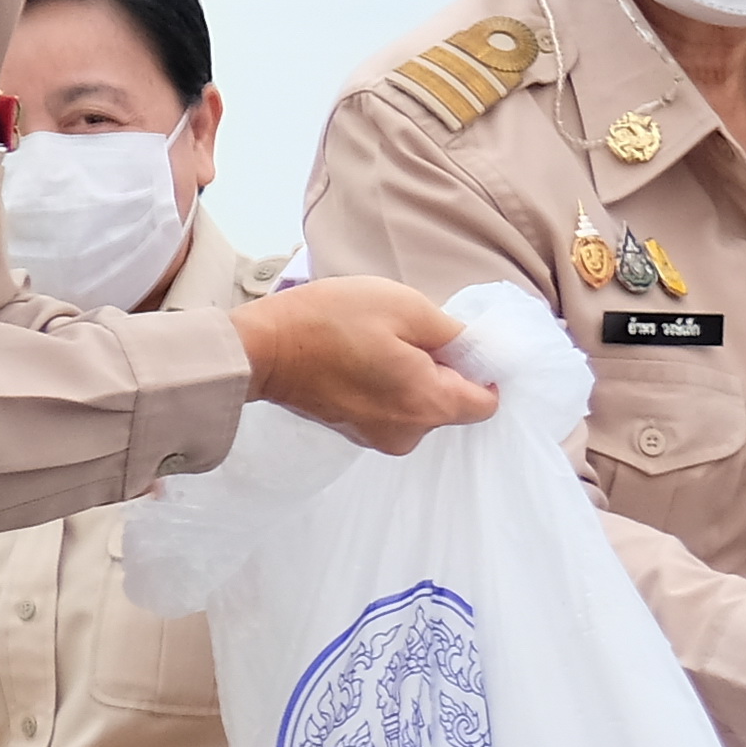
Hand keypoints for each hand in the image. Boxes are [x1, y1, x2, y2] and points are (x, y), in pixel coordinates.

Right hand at [233, 277, 494, 454]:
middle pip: (453, 404)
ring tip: (376, 347)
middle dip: (442, 370)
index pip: (486, 402)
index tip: (455, 343)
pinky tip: (361, 362)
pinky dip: (386, 388)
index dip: (480, 369)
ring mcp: (379, 438)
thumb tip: (476, 350)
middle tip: (406, 337)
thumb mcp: (406, 307)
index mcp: (429, 407)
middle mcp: (409, 434)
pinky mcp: (355, 433)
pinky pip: (391, 410)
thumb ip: (453, 333)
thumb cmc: (330, 322)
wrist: (258, 348)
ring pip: (420, 406)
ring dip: (412, 377)